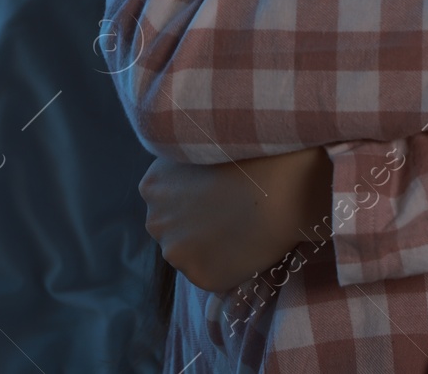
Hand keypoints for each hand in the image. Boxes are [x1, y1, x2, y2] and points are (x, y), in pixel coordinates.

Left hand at [139, 146, 331, 294]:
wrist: (276, 189)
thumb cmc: (249, 157)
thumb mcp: (204, 149)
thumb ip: (187, 168)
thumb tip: (195, 181)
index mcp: (152, 186)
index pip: (165, 199)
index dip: (194, 197)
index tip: (217, 193)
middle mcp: (155, 221)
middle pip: (174, 229)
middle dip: (196, 225)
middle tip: (230, 214)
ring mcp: (175, 254)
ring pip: (190, 255)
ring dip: (209, 248)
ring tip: (242, 231)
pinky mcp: (200, 277)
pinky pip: (212, 274)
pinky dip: (227, 266)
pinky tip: (247, 248)